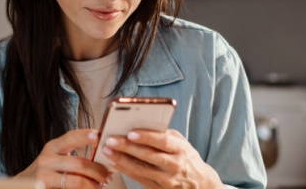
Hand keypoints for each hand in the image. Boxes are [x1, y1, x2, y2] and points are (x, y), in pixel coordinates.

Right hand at [14, 129, 111, 188]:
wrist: (25, 184)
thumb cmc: (46, 171)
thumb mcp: (55, 157)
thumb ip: (71, 155)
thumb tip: (102, 154)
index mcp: (52, 147)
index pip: (70, 137)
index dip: (85, 136)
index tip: (98, 135)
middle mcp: (46, 160)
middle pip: (79, 164)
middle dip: (98, 171)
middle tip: (108, 176)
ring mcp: (43, 177)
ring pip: (77, 181)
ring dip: (94, 185)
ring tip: (101, 185)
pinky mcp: (43, 188)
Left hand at [100, 129, 222, 188]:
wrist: (199, 183)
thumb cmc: (185, 156)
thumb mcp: (180, 142)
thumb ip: (163, 133)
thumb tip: (139, 123)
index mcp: (180, 149)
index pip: (162, 141)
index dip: (146, 137)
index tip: (130, 132)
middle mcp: (174, 165)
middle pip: (148, 155)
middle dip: (126, 147)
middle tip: (110, 140)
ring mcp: (166, 179)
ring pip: (140, 169)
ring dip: (121, 159)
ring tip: (107, 150)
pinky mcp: (158, 188)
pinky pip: (138, 178)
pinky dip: (124, 169)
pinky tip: (113, 162)